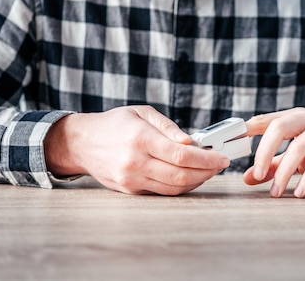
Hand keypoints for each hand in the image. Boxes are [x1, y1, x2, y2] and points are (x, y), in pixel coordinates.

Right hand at [44, 106, 229, 194]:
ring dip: (197, 181)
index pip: (181, 155)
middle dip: (207, 172)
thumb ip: (168, 128)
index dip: (207, 158)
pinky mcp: (130, 190)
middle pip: (181, 175)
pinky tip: (191, 176)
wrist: (82, 143)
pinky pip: (162, 192)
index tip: (222, 157)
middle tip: (220, 165)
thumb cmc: (115, 123)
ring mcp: (131, 180)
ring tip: (209, 170)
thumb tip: (192, 142)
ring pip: (174, 188)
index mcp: (139, 139)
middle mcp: (135, 162)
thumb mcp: (142, 113)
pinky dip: (180, 186)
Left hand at [242, 108, 304, 197]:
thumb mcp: (299, 162)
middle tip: (256, 175)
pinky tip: (300, 192)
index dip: (248, 128)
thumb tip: (247, 178)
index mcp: (297, 117)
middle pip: (280, 126)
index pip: (267, 119)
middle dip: (264, 152)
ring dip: (285, 172)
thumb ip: (274, 167)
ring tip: (276, 192)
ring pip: (300, 146)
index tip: (232, 141)